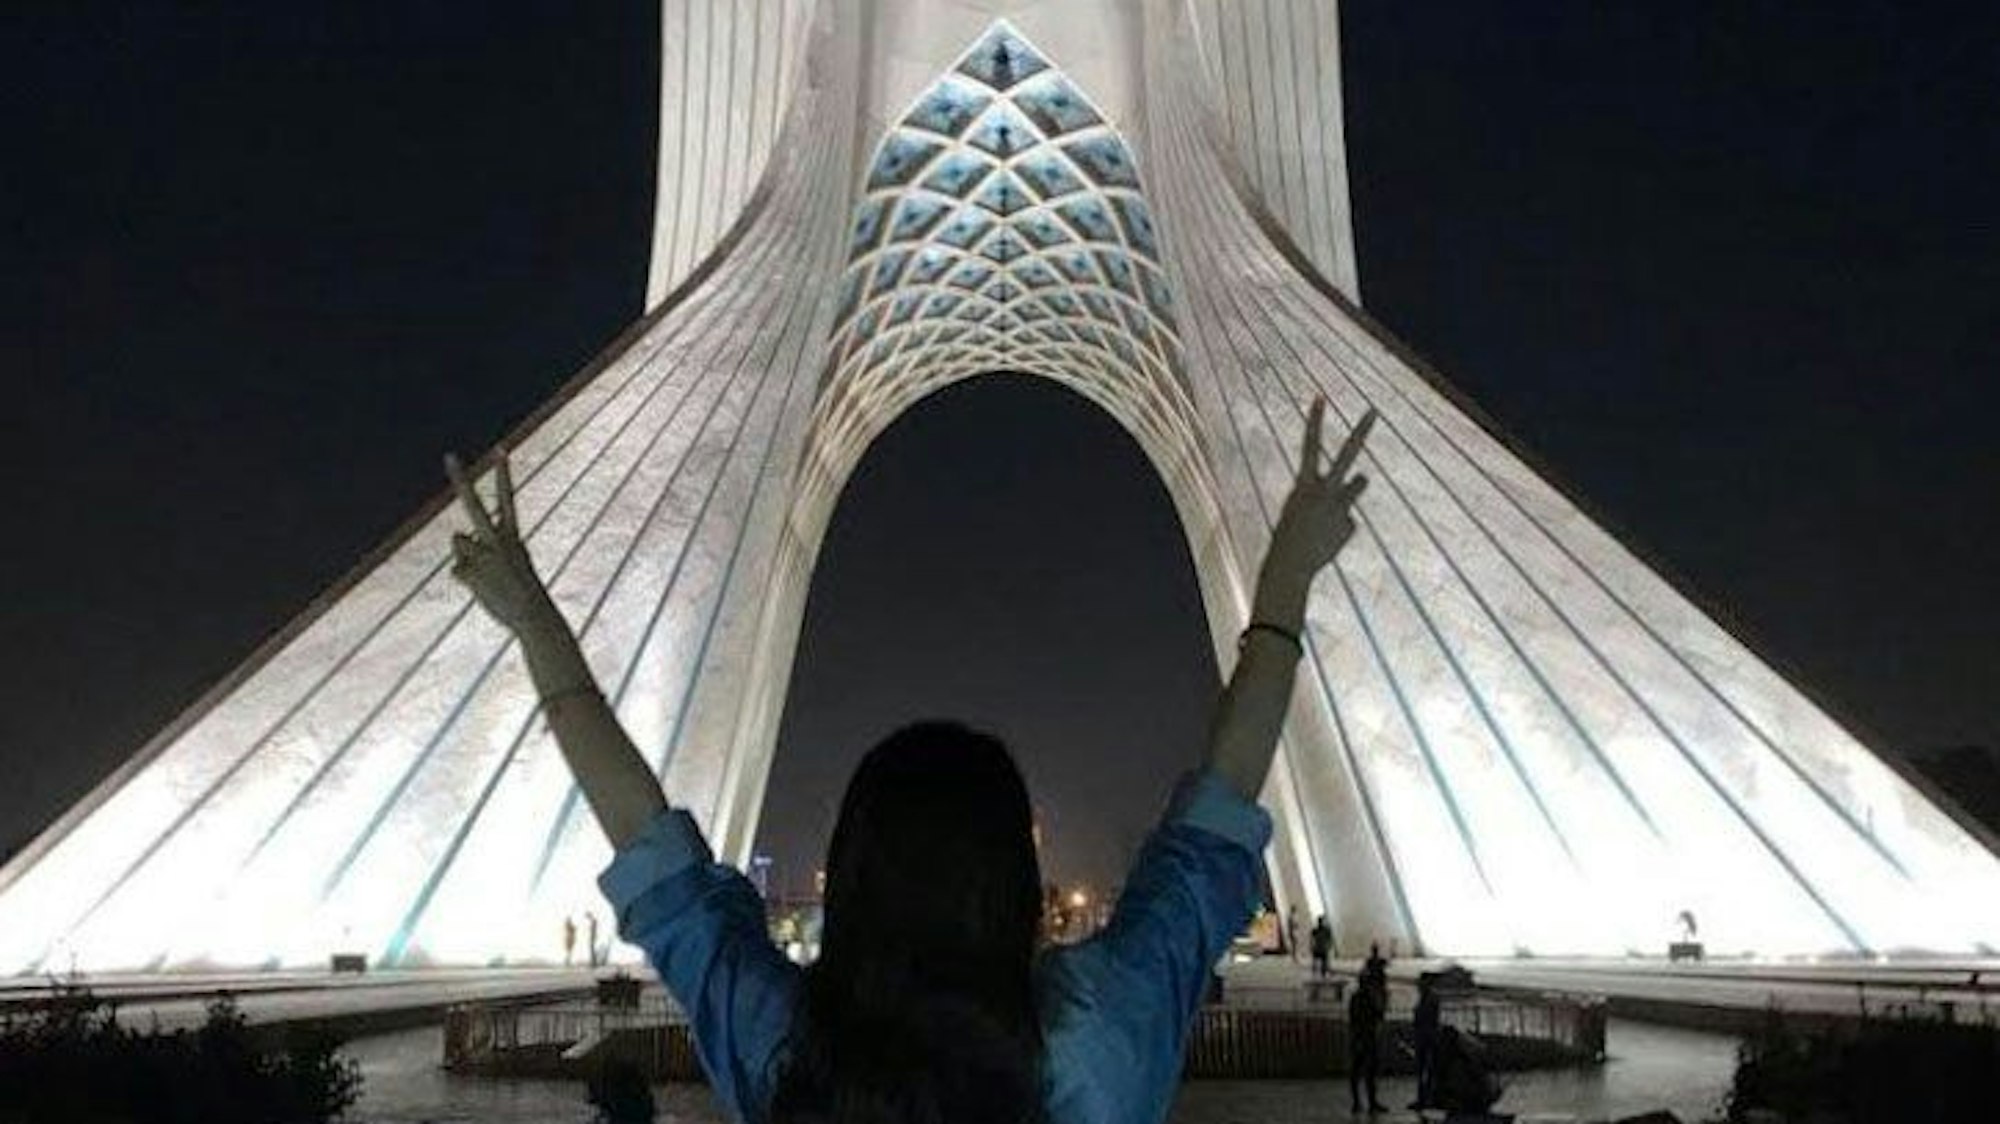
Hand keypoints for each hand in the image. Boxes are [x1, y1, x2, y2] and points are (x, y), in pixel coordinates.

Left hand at [446, 452, 559, 636]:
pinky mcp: (468, 571)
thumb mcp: (511, 565)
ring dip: (468, 559)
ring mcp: (481, 555)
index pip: (508, 499)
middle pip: (473, 505)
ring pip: (459, 544)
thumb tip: (456, 536)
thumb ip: (484, 546)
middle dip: (460, 479)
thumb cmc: (525, 595)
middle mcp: (497, 540)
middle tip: (449, 455)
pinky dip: (467, 580)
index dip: (503, 474)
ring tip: (491, 579)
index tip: (500, 449)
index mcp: (513, 536)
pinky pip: (458, 570)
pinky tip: (485, 590)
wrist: (535, 617)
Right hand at [1255, 401, 1374, 625]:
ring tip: (1335, 504)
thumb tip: (1362, 482)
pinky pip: (1347, 522)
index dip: (1315, 421)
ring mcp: (1341, 507)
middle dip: (1361, 431)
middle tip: (1373, 410)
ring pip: (1357, 485)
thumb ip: (1326, 494)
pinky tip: (1326, 542)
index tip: (1320, 397)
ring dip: (1353, 488)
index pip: (1309, 445)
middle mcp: (1325, 491)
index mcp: (1303, 485)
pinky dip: (1338, 530)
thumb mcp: (1298, 511)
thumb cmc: (1287, 539)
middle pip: (1347, 455)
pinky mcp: (1350, 525)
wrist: (1289, 567)